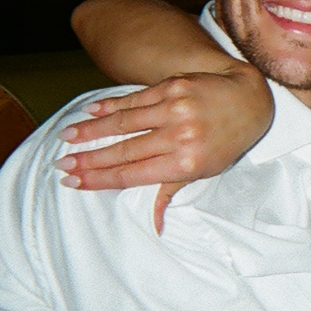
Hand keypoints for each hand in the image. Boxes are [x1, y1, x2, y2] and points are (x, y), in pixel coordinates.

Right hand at [55, 67, 272, 230]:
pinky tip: (91, 111)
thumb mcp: (205, 171)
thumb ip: (172, 190)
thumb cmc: (226, 141)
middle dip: (89, 159)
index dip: (100, 178)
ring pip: (124, 122)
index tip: (73, 181)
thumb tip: (155, 224)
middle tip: (60, 164)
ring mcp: (176, 109)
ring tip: (67, 137)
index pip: (133, 174)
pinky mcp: (174, 86)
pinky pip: (135, 98)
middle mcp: (180, 137)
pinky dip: (111, 106)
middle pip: (124, 150)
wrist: (250, 99)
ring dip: (92, 130)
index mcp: (186, 164)